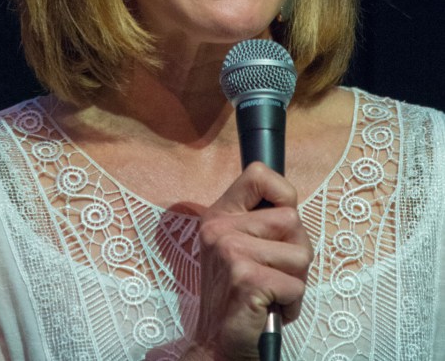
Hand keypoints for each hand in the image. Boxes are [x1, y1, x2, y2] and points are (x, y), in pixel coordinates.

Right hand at [184, 162, 311, 360]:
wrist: (217, 345)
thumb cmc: (239, 295)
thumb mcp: (239, 245)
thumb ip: (260, 220)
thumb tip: (291, 201)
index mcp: (219, 214)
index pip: (258, 174)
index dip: (283, 194)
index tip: (280, 224)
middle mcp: (220, 228)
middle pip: (292, 219)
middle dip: (296, 251)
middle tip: (274, 273)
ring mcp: (231, 252)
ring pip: (300, 253)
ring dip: (296, 279)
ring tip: (272, 291)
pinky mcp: (246, 280)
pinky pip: (296, 284)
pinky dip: (292, 303)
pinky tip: (270, 307)